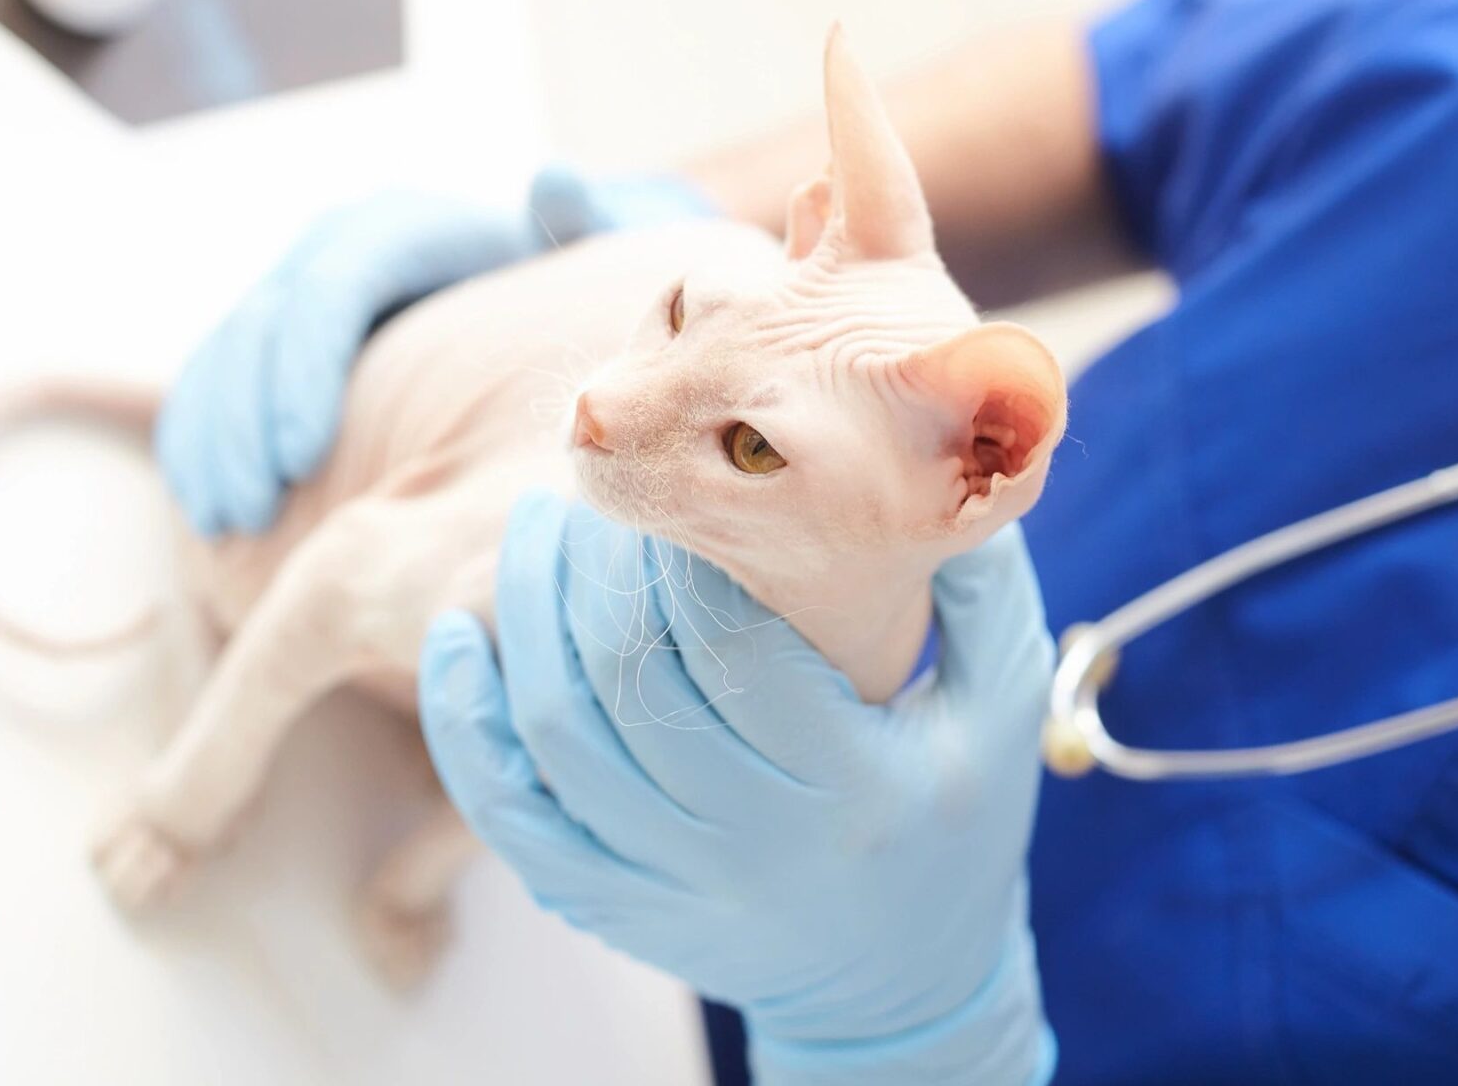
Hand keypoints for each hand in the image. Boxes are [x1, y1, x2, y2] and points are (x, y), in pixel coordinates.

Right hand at [156, 172, 716, 536]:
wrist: (565, 301)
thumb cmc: (593, 293)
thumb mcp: (605, 254)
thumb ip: (593, 224)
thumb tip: (554, 180)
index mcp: (420, 231)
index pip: (336, 281)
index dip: (304, 365)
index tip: (301, 452)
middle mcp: (353, 250)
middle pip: (271, 319)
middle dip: (246, 415)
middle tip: (247, 505)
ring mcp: (313, 295)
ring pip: (233, 351)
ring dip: (216, 435)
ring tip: (224, 519)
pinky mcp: (293, 345)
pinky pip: (224, 382)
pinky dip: (208, 439)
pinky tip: (212, 509)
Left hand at [419, 494, 1057, 1085]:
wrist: (903, 990)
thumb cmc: (958, 827)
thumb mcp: (1004, 710)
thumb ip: (983, 589)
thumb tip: (946, 468)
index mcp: (850, 781)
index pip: (735, 643)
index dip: (686, 547)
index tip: (673, 472)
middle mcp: (753, 840)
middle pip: (632, 678)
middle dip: (595, 562)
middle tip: (588, 478)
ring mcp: (674, 882)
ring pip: (559, 734)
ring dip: (525, 615)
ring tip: (530, 527)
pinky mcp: (616, 905)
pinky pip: (509, 816)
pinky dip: (464, 728)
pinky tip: (453, 643)